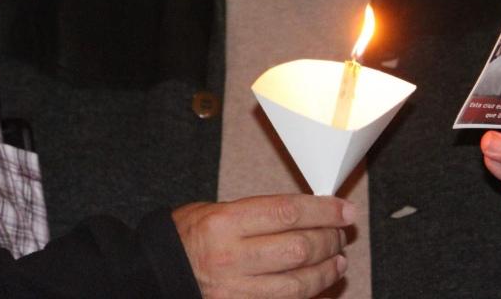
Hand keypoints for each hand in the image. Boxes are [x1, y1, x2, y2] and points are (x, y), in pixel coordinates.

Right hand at [172, 194, 354, 298]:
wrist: (157, 272)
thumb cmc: (186, 235)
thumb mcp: (215, 209)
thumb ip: (258, 212)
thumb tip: (305, 213)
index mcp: (224, 223)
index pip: (287, 212)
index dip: (323, 211)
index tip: (344, 209)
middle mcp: (232, 257)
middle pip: (298, 247)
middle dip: (328, 238)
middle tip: (341, 231)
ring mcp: (237, 289)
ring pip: (297, 282)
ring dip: (325, 269)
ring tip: (337, 258)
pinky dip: (309, 292)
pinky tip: (320, 282)